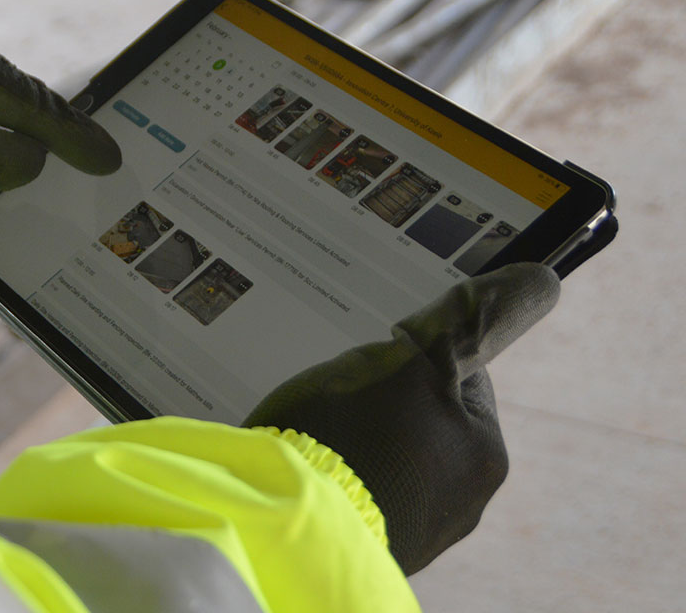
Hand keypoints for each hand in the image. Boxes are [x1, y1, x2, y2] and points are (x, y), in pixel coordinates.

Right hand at [244, 262, 559, 574]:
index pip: (459, 376)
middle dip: (383, 401)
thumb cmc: (353, 434)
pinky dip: (338, 473)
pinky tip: (310, 464)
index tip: (373, 357)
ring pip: (388, 456)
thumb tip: (539, 281)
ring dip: (358, 439)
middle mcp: (464, 501)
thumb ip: (471, 323)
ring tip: (316, 432)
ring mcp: (416, 531)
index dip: (412, 355)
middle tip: (338, 395)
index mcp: (484, 452)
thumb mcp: (414, 361)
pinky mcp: (369, 545)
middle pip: (422, 419)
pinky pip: (359, 491)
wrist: (287, 520)